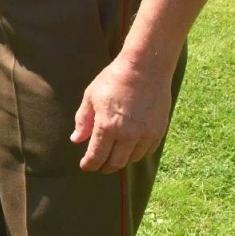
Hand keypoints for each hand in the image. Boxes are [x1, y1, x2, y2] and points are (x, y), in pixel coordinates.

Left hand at [69, 55, 173, 172]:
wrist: (145, 68)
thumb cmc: (114, 79)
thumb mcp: (91, 96)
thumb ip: (83, 121)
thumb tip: (76, 139)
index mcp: (107, 127)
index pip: (97, 156)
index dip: (90, 164)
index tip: (85, 166)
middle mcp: (128, 135)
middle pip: (115, 163)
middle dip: (104, 167)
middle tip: (98, 165)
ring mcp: (145, 134)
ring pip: (132, 159)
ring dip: (121, 160)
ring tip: (113, 156)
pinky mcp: (158, 131)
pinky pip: (146, 151)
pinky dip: (136, 153)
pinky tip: (129, 148)